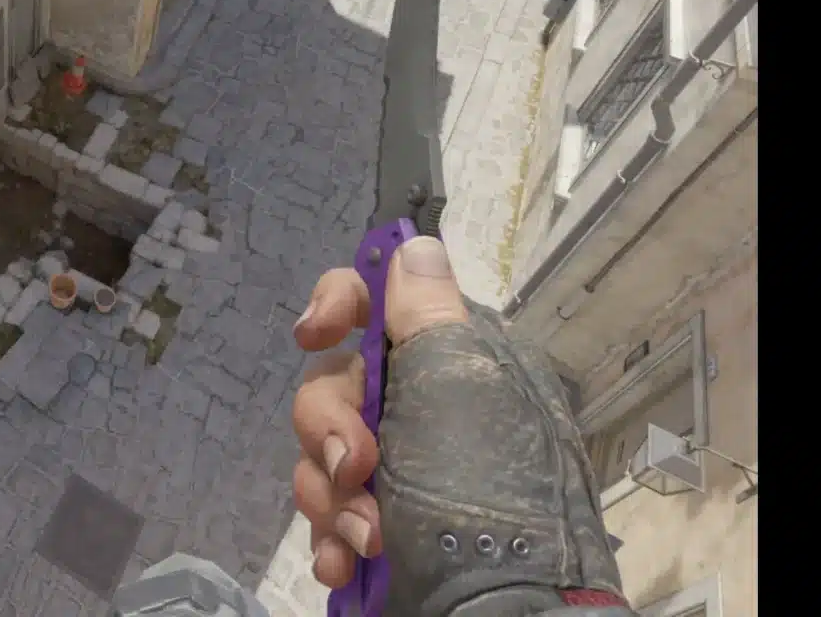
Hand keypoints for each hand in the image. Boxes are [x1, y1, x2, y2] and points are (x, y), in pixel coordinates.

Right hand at [289, 236, 469, 587]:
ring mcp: (396, 472)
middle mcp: (419, 409)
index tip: (315, 332)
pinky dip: (330, 539)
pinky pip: (324, 513)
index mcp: (447, 362)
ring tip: (366, 537)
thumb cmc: (488, 492)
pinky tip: (344, 562)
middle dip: (331, 428)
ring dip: (330, 495)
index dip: (335, 303)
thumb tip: (413, 241)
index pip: (377, 299)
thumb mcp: (463, 387)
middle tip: (360, 468)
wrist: (506, 612)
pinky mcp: (376, 528)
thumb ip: (428, 312)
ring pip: (319, 452)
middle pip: (332, 382)